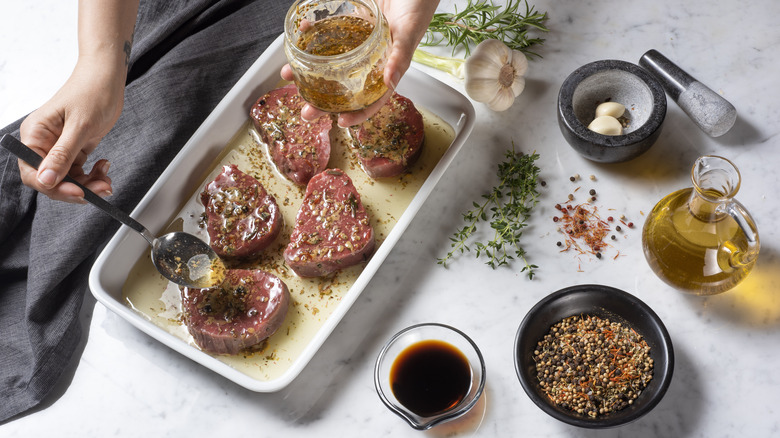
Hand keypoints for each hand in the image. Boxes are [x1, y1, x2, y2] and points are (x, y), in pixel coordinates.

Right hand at [18, 55, 125, 202]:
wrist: (108, 78)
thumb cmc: (92, 92)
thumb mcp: (79, 126)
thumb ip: (62, 155)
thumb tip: (46, 179)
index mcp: (35, 134)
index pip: (33, 172)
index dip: (53, 187)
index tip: (77, 192)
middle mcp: (43, 142)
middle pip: (51, 180)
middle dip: (75, 188)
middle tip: (99, 190)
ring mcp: (59, 147)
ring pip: (68, 179)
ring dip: (88, 184)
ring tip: (106, 180)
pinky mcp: (75, 148)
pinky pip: (79, 172)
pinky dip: (92, 176)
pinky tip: (104, 168)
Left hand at [281, 0, 439, 126]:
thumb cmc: (418, 6)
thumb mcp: (410, 32)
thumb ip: (400, 57)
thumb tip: (390, 82)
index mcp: (388, 68)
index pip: (372, 99)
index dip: (358, 114)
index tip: (341, 122)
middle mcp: (370, 60)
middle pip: (345, 87)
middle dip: (324, 102)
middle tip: (307, 111)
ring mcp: (358, 44)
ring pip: (331, 64)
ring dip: (309, 72)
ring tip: (290, 76)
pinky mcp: (349, 23)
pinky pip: (328, 34)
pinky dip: (313, 35)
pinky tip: (300, 35)